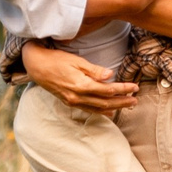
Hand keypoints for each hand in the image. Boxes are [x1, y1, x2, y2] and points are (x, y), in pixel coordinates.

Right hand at [22, 42, 137, 113]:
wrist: (36, 66)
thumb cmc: (56, 60)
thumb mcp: (76, 60)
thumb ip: (94, 70)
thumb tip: (110, 74)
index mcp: (81, 85)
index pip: (108, 90)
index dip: (123, 89)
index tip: (134, 87)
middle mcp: (77, 97)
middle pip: (105, 102)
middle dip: (122, 101)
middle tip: (136, 100)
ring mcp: (73, 101)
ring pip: (98, 108)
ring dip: (114, 107)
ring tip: (127, 105)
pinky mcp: (69, 102)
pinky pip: (88, 109)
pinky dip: (100, 111)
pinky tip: (109, 112)